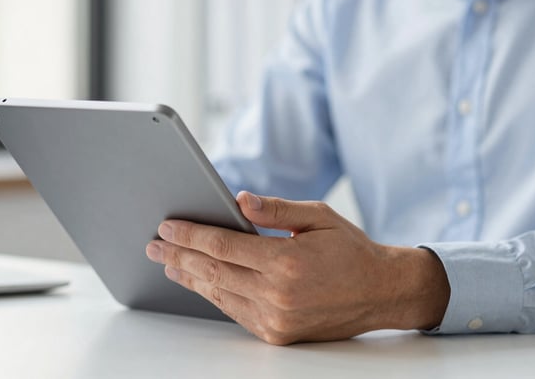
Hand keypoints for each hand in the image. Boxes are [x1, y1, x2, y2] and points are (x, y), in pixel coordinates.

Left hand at [146, 191, 449, 344]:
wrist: (381, 292)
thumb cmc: (351, 250)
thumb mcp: (318, 217)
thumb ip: (276, 210)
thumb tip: (238, 200)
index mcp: (286, 262)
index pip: (223, 246)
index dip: (190, 234)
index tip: (167, 225)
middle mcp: (277, 295)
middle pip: (213, 272)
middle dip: (178, 255)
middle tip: (154, 243)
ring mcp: (276, 319)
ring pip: (219, 294)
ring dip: (189, 276)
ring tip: (168, 261)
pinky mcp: (277, 334)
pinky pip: (234, 311)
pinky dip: (213, 295)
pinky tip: (199, 282)